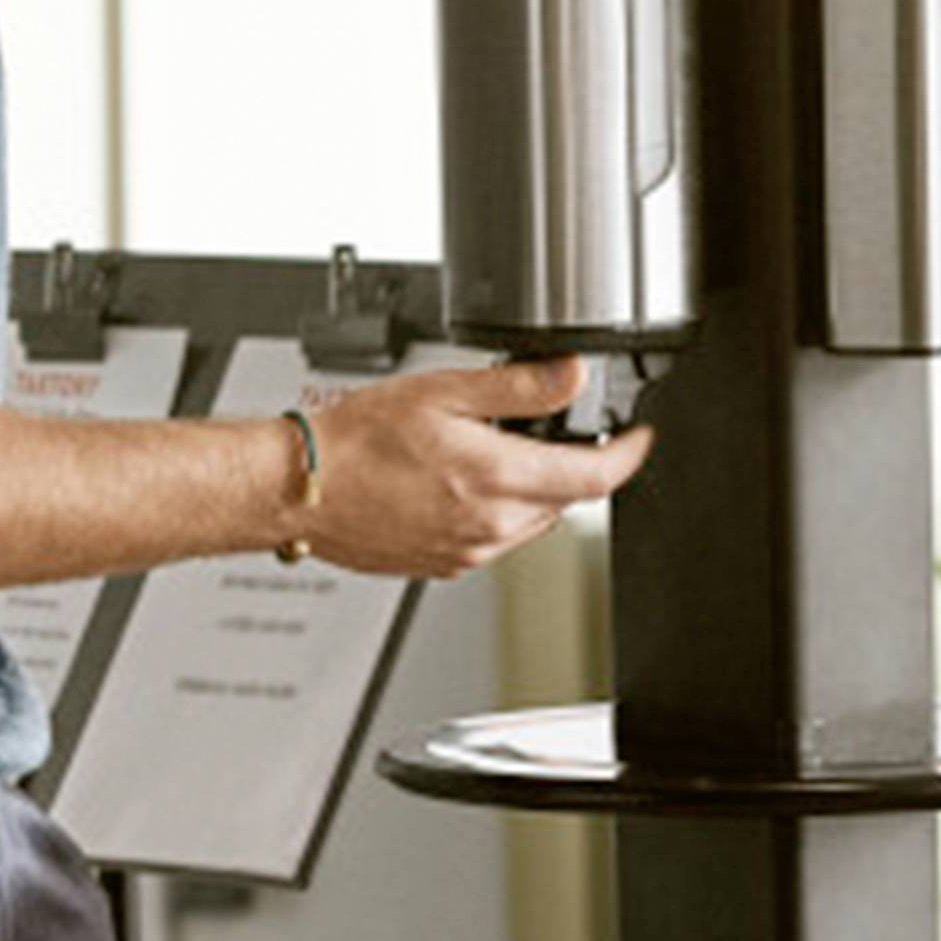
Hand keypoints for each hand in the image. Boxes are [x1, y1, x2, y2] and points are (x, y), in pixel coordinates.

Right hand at [301, 357, 652, 578]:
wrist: (301, 489)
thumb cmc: (355, 440)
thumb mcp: (441, 390)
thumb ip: (516, 386)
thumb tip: (571, 375)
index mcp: (495, 479)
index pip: (595, 478)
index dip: (628, 455)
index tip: (638, 438)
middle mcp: (490, 526)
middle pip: (565, 499)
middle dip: (568, 464)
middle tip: (539, 427)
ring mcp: (468, 551)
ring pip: (530, 521)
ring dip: (529, 488)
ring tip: (484, 451)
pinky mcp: (446, 565)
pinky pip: (494, 538)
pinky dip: (493, 510)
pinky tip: (455, 483)